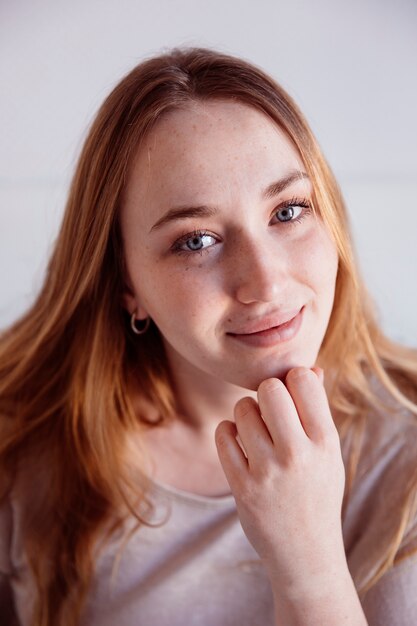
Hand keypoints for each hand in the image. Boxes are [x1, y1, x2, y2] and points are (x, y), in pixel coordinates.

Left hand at [215, 367, 346, 597]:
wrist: (305, 552)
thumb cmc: (317, 491)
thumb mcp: (328, 452)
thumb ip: (317, 410)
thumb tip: (308, 368)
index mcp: (326, 441)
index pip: (302, 380)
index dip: (292, 380)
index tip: (291, 395)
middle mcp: (298, 454)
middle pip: (269, 388)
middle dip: (266, 393)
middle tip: (271, 411)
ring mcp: (267, 471)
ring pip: (242, 409)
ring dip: (246, 413)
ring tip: (256, 430)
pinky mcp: (241, 486)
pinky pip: (224, 434)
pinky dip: (228, 432)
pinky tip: (239, 442)